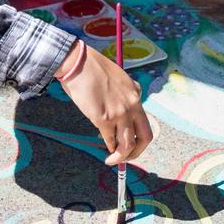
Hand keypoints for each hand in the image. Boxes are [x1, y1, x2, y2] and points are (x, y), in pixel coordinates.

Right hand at [58, 43, 153, 164]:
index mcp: (137, 94)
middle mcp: (132, 105)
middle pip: (144, 138)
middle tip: (126, 158)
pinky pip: (110, 140)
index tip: (130, 143)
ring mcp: (119, 113)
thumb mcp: (119, 78)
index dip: (138, 137)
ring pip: (127, 144)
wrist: (78, 63)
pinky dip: (108, 147)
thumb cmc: (93, 69)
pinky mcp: (104, 119)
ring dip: (120, 156)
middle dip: (136, 153)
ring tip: (111, 160)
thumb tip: (123, 112)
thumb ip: (126, 94)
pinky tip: (104, 148)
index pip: (145, 123)